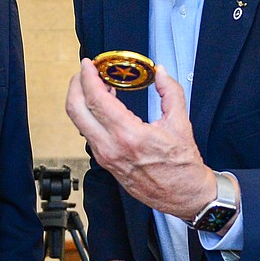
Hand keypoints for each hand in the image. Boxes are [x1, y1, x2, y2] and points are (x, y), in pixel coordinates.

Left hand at [66, 59, 214, 219]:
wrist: (183, 196)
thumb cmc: (183, 166)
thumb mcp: (180, 123)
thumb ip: (169, 91)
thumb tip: (159, 72)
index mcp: (129, 136)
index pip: (96, 100)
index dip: (88, 78)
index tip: (89, 65)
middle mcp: (111, 148)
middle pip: (76, 110)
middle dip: (76, 85)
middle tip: (85, 72)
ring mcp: (105, 157)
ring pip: (79, 123)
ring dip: (82, 100)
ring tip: (96, 86)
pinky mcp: (105, 163)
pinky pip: (88, 134)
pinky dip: (90, 115)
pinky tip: (103, 107)